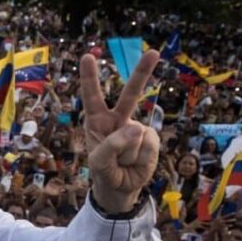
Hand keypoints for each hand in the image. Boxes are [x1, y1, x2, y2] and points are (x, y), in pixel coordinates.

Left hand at [80, 49, 160, 212]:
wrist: (121, 188)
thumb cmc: (104, 171)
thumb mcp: (99, 161)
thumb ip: (113, 145)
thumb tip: (138, 127)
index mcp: (97, 120)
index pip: (92, 96)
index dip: (90, 77)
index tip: (87, 56)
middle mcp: (118, 119)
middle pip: (130, 94)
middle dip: (143, 72)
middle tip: (154, 52)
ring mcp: (136, 128)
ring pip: (137, 134)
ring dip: (129, 154)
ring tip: (124, 162)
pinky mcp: (151, 139)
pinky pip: (148, 146)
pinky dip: (142, 158)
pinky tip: (136, 162)